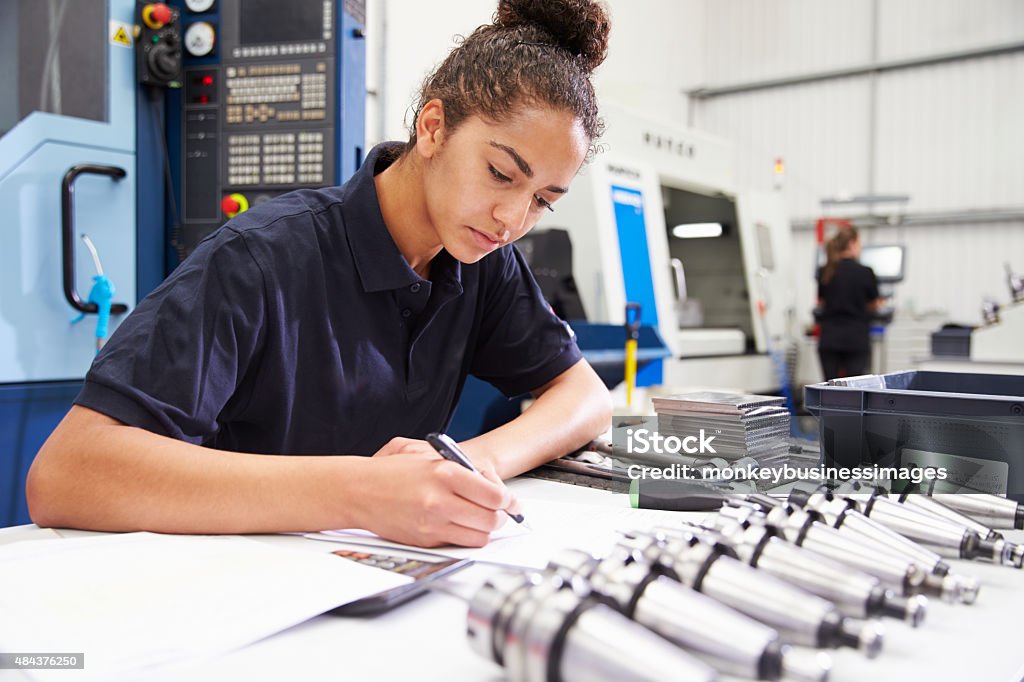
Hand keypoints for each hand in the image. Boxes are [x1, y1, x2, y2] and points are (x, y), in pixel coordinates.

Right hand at [357, 438, 520, 547]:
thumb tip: (491, 481)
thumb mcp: (429, 456)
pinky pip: (460, 544)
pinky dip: (468, 537)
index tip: (511, 501)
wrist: (358, 491)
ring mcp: (433, 523)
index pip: (494, 494)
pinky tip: (464, 526)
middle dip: (502, 517)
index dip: (509, 500)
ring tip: (483, 519)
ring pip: (480, 536)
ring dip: (487, 530)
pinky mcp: (426, 540)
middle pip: (492, 519)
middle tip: (502, 512)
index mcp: (444, 473)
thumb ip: (462, 468)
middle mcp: (440, 500)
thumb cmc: (392, 472)